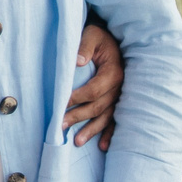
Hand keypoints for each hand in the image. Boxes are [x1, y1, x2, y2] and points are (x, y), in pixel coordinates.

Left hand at [65, 23, 122, 149]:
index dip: (76, 98)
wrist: (115, 40)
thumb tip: (78, 62)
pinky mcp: (121, 101)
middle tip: (60, 126)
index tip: (60, 104)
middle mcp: (120, 88)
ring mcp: (121, 97)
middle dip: (78, 117)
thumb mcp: (92, 35)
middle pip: (98, 107)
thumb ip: (85, 46)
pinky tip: (102, 146)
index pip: (93, 90)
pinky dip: (109, 134)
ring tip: (77, 142)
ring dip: (91, 130)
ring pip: (106, 117)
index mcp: (113, 73)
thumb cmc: (100, 37)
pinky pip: (116, 121)